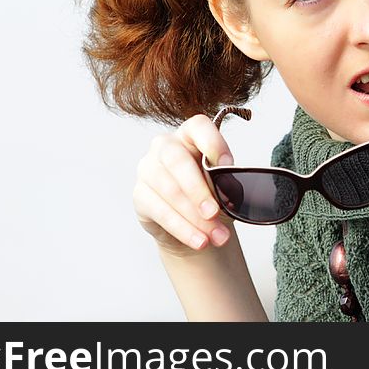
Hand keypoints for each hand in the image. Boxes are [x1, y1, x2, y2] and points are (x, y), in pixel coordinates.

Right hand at [133, 114, 236, 258]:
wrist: (194, 224)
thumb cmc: (211, 195)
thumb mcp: (223, 186)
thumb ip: (224, 183)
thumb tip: (226, 192)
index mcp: (191, 134)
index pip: (199, 127)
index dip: (213, 144)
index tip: (228, 165)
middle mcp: (165, 146)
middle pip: (177, 160)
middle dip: (198, 190)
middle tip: (215, 212)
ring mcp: (148, 169)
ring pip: (169, 191)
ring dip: (194, 218)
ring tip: (215, 236)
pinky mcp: (140, 195)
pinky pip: (160, 211)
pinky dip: (182, 229)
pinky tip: (198, 240)